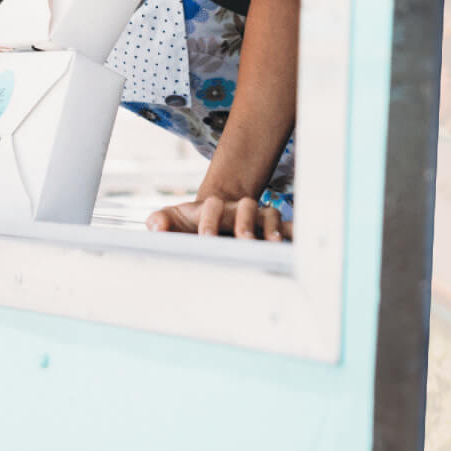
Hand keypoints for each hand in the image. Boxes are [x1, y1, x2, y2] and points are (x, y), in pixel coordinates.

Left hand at [147, 196, 289, 240]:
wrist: (212, 223)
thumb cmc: (190, 224)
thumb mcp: (173, 220)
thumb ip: (161, 221)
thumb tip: (154, 226)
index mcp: (213, 207)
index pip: (213, 207)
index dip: (210, 220)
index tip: (206, 238)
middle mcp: (237, 209)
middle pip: (245, 207)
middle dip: (245, 223)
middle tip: (243, 240)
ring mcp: (256, 218)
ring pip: (268, 215)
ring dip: (270, 228)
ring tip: (272, 243)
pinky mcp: (270, 229)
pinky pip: (286, 228)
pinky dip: (292, 233)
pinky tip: (296, 242)